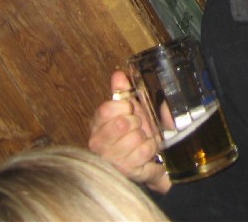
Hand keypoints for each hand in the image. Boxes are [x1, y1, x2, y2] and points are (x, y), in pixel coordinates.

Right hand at [88, 71, 170, 192]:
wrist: (148, 157)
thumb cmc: (135, 130)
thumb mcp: (129, 108)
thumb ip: (122, 91)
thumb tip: (118, 75)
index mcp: (96, 123)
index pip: (106, 109)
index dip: (124, 106)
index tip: (130, 108)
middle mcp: (98, 143)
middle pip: (121, 123)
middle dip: (136, 121)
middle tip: (137, 125)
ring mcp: (111, 159)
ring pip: (135, 137)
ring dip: (145, 135)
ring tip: (142, 138)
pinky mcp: (125, 171)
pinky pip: (144, 150)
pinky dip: (151, 146)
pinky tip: (147, 149)